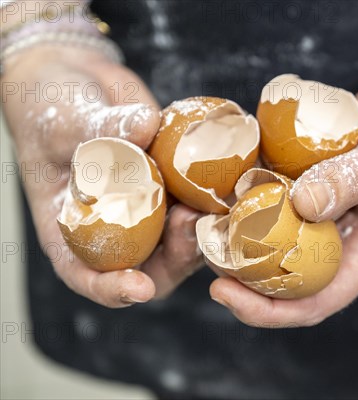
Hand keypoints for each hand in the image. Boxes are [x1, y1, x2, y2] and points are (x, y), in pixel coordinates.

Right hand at [2, 46, 203, 306]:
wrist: (77, 83)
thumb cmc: (52, 111)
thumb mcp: (63, 121)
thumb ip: (100, 129)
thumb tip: (146, 126)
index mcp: (74, 230)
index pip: (88, 275)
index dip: (112, 289)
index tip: (139, 288)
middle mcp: (117, 227)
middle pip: (151, 264)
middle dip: (176, 254)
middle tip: (188, 222)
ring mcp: (150, 207)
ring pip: (184, 236)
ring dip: (203, 226)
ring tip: (213, 199)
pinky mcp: (175, 184)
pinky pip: (199, 198)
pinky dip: (216, 193)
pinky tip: (233, 175)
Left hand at [208, 5, 357, 325]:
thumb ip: (350, 181)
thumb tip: (299, 206)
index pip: (312, 302)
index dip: (264, 308)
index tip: (221, 291)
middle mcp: (341, 239)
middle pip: (282, 272)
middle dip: (238, 267)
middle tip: (200, 242)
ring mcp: (325, 209)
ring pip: (273, 231)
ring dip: (237, 224)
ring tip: (201, 209)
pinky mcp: (314, 180)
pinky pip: (277, 190)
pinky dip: (252, 184)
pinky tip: (226, 169)